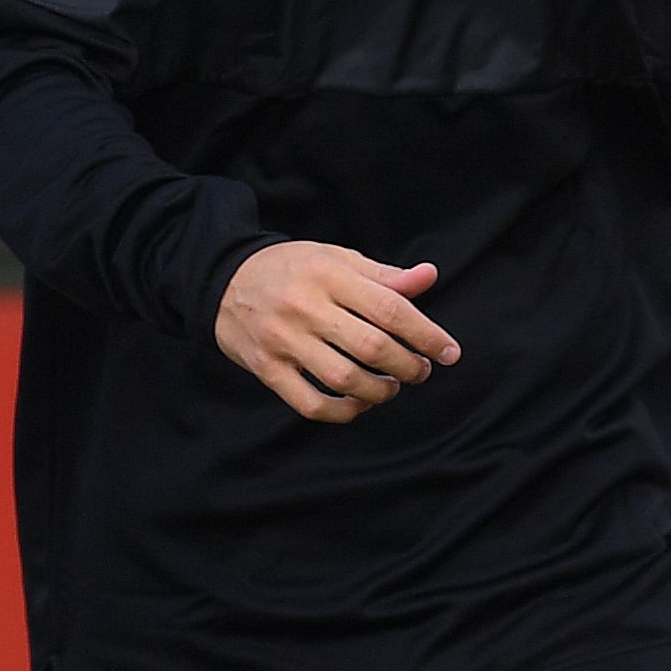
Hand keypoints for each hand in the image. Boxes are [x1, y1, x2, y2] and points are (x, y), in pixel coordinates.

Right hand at [216, 241, 460, 422]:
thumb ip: (382, 274)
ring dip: (380, 391)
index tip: (449, 353)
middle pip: (372, 347)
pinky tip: (358, 404)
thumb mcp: (335, 258)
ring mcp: (283, 341)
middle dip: (409, 366)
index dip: (427, 335)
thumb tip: (428, 277)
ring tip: (390, 387)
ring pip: (344, 379)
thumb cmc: (290, 269)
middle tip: (420, 371)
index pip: (391, 309)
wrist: (220, 281)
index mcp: (329, 275)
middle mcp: (306, 308)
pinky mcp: (266, 368)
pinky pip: (309, 403)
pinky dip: (342, 412)